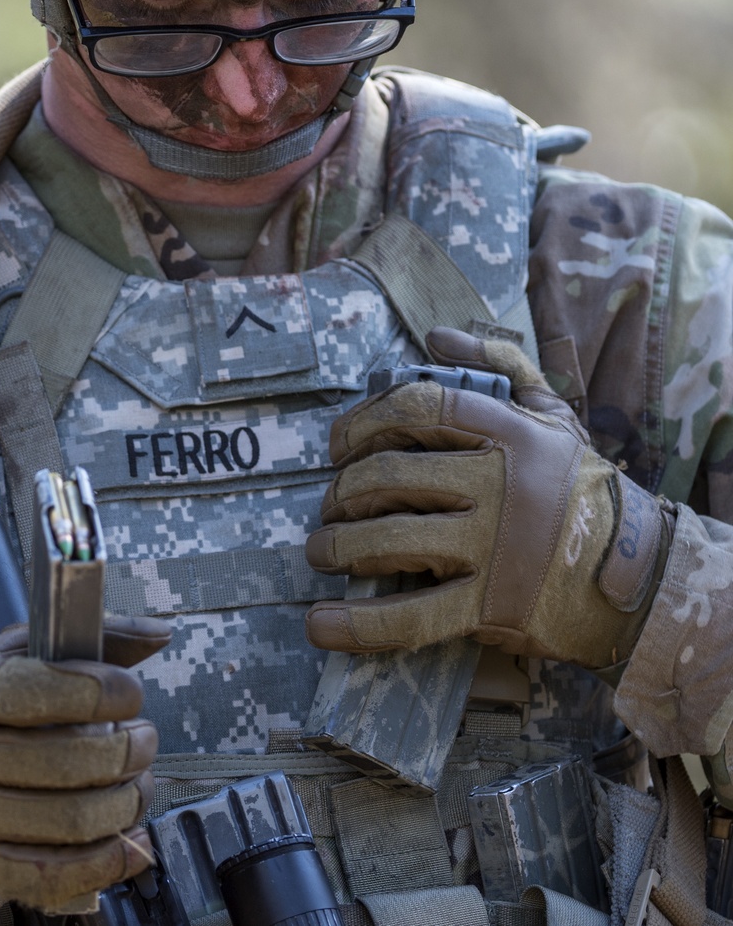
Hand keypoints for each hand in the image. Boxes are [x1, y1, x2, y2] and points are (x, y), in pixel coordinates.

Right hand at [0, 614, 170, 910]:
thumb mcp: (12, 657)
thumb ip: (88, 639)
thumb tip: (158, 633)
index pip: (30, 691)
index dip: (95, 690)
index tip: (128, 692)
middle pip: (65, 761)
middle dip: (129, 749)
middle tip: (143, 738)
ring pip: (73, 819)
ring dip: (129, 800)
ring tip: (139, 782)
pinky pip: (60, 876)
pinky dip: (111, 859)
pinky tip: (130, 836)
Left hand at [305, 327, 671, 668]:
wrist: (639, 579)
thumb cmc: (581, 490)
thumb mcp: (555, 416)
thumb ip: (500, 367)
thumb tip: (436, 336)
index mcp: (511, 433)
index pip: (418, 407)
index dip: (362, 419)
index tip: (340, 443)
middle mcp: (499, 485)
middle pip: (388, 474)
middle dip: (341, 490)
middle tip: (331, 506)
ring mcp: (493, 548)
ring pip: (387, 538)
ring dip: (336, 545)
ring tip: (321, 550)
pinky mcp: (490, 606)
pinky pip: (409, 617)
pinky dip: (358, 624)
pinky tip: (321, 623)